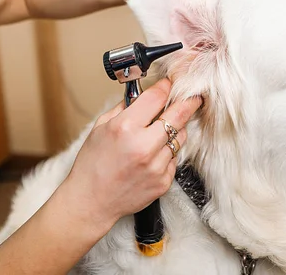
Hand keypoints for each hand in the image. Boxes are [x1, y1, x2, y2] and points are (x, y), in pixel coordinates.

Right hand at [63, 78, 201, 227]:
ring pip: (181, 136)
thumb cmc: (93, 164)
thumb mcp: (100, 127)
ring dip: (176, 129)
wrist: (91, 201)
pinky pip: (175, 157)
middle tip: (194, 96)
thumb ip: (124, 107)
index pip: (157, 97)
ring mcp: (156, 165)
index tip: (171, 83)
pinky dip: (168, 152)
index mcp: (125, 127)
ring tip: (161, 132)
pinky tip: (153, 155)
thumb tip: (143, 94)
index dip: (167, 86)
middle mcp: (144, 146)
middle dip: (189, 101)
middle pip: (180, 114)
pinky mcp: (164, 180)